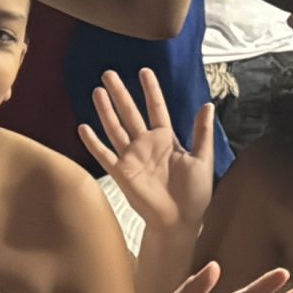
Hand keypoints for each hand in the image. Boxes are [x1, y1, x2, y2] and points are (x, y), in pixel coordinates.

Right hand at [78, 72, 215, 238]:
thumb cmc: (194, 194)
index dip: (151, 90)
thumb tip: (208, 104)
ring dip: (106, 110)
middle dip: (120, 93)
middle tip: (109, 73)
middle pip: (130, 113)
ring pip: (115, 128)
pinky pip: (104, 155)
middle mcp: (146, 144)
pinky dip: (93, 142)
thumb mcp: (203, 159)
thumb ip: (202, 132)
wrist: (180, 221)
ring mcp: (131, 157)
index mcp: (166, 139)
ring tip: (97, 91)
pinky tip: (83, 128)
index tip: (144, 71)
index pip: (156, 108)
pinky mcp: (121, 173)